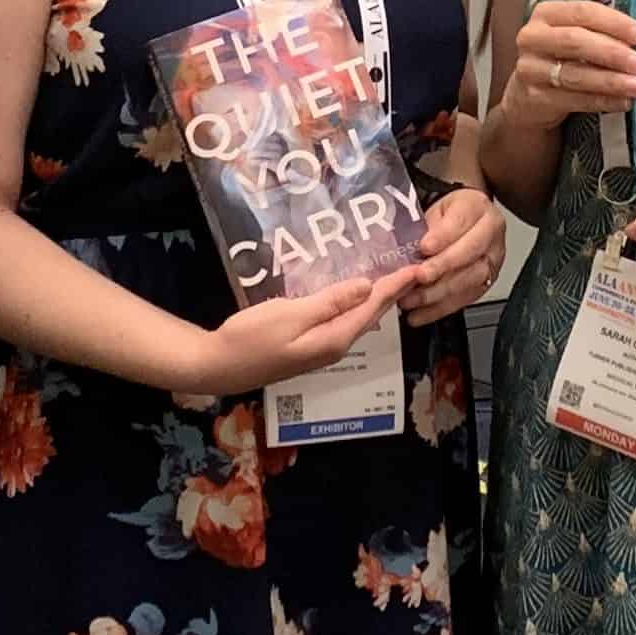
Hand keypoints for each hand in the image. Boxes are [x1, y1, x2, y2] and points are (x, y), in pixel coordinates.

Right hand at [184, 275, 405, 404]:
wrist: (217, 366)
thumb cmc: (250, 338)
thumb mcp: (290, 314)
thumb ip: (330, 302)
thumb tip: (368, 287)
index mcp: (335, 337)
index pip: (372, 307)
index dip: (394, 286)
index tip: (417, 268)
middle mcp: (334, 345)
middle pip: (370, 315)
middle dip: (392, 293)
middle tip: (413, 270)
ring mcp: (321, 348)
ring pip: (357, 319)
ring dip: (375, 299)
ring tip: (391, 278)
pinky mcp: (308, 345)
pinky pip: (341, 321)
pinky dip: (353, 304)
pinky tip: (353, 294)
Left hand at [402, 186, 505, 323]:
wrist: (463, 221)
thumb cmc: (445, 215)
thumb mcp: (431, 210)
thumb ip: (422, 226)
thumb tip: (403, 247)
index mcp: (476, 208)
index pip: (461, 221)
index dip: (443, 236)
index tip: (424, 247)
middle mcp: (490, 234)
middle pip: (470, 252)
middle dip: (442, 267)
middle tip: (418, 276)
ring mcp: (491, 260)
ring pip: (470, 279)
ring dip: (438, 293)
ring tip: (412, 299)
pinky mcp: (486, 283)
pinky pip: (465, 299)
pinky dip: (440, 309)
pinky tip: (420, 314)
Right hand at [502, 0, 635, 128]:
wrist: (528, 97)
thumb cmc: (562, 58)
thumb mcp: (576, 36)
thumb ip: (602, 31)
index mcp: (546, 13)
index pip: (583, 12)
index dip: (615, 23)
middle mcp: (532, 37)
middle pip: (575, 41)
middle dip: (612, 52)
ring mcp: (530, 68)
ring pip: (575, 74)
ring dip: (610, 80)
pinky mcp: (534, 98)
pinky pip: (574, 99)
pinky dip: (602, 101)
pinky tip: (623, 102)